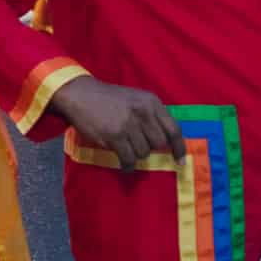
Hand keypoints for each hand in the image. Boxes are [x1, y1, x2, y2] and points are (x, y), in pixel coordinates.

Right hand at [51, 75, 185, 170]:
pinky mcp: (115, 136)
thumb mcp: (136, 99)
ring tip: (125, 148)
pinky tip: (124, 164)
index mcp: (151, 102)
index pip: (174, 129)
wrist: (81, 94)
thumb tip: (165, 143)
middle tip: (137, 145)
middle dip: (150, 148)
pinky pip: (129, 159)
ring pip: (144, 153)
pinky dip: (127, 166)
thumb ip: (151, 116)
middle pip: (158, 143)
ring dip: (135, 155)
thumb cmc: (110, 98)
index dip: (179, 148)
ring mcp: (129, 124)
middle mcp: (143, 112)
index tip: (180, 162)